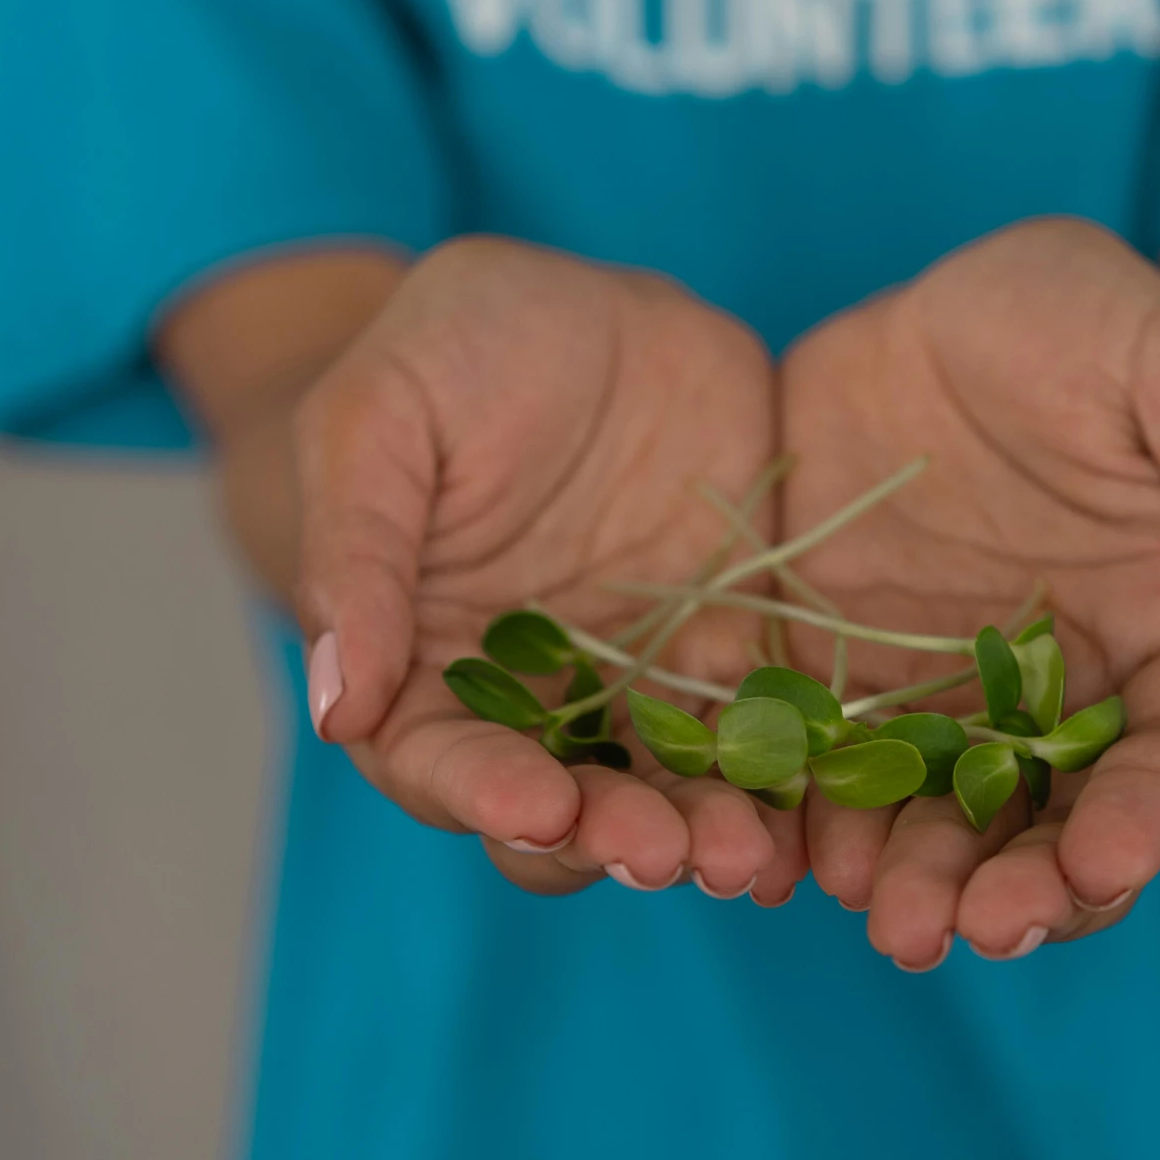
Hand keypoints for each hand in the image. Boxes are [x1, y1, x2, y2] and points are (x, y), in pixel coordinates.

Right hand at [295, 238, 798, 903]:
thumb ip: (357, 554)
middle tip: (669, 854)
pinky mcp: (731, 645)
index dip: (484, 794)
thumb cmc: (448, 349)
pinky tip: (821, 806)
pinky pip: (763, 728)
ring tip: (751, 854)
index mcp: (422, 659)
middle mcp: (531, 695)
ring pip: (668, 789)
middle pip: (561, 806)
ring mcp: (637, 678)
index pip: (439, 761)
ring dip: (705, 833)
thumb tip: (338, 703)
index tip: (537, 810)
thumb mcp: (378, 416)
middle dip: (610, 838)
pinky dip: (788, 778)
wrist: (585, 304)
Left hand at [779, 219, 1159, 967]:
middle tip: (959, 931)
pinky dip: (808, 808)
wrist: (960, 302)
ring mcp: (948, 681)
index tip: (1102, 866)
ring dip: (912, 873)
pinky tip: (778, 842)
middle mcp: (1063, 685)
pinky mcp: (845, 659)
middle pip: (1052, 814)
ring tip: (875, 910)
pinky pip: (827, 753)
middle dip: (1015, 886)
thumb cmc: (1094, 320)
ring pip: (937, 808)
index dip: (1147, 815)